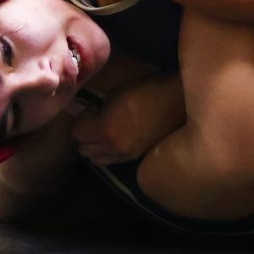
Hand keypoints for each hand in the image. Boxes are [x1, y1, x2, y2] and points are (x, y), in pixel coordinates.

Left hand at [70, 78, 186, 165]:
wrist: (176, 104)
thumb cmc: (146, 91)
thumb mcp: (116, 92)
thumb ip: (96, 105)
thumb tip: (81, 110)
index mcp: (105, 128)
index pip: (76, 132)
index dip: (81, 119)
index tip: (92, 110)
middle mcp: (112, 147)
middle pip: (83, 149)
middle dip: (85, 135)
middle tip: (95, 121)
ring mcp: (124, 156)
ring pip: (95, 159)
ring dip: (95, 147)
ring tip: (105, 132)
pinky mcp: (135, 158)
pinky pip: (111, 161)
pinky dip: (108, 152)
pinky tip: (117, 138)